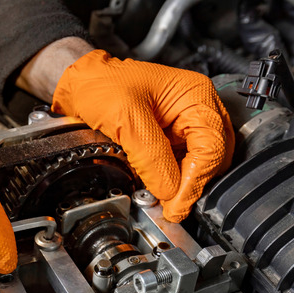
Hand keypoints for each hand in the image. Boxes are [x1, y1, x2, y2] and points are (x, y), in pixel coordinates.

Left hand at [47, 48, 234, 221]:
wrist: (80, 85)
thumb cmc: (101, 84)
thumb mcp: (125, 117)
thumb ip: (150, 156)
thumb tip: (170, 191)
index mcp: (196, 96)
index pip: (212, 146)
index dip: (196, 179)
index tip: (177, 204)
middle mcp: (196, 111)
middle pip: (212, 158)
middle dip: (193, 184)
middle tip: (171, 208)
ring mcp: (184, 127)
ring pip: (197, 166)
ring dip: (182, 185)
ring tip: (163, 202)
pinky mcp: (170, 141)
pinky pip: (179, 167)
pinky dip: (172, 182)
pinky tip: (158, 190)